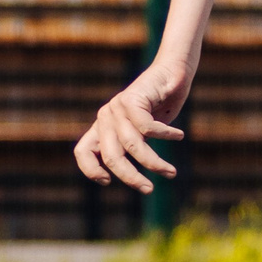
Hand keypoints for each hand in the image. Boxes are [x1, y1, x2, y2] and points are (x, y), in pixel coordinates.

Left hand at [74, 58, 190, 191]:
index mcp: (102, 127)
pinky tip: (179, 136)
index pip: (83, 151)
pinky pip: (147, 128)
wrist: (171, 72)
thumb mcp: (141, 132)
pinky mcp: (131, 99)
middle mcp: (105, 117)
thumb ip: (131, 147)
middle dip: (131, 177)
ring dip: (154, 163)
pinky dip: (165, 135)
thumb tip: (130, 175)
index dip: (90, 169)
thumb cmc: (159, 106)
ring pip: (133, 146)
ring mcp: (116, 107)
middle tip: (149, 189)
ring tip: (171, 172)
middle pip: (111, 157)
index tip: (107, 182)